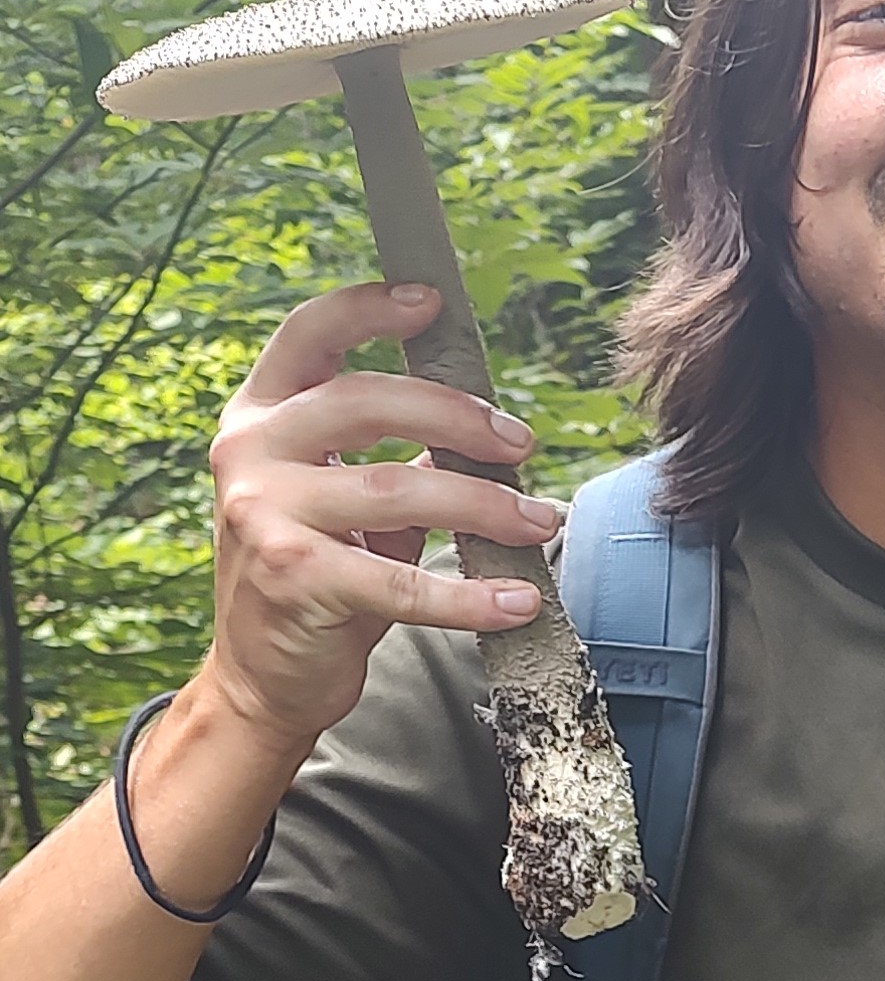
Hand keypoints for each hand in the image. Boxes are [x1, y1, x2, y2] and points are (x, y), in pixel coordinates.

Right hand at [204, 281, 560, 750]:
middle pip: (365, 402)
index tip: (432, 303)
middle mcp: (248, 453)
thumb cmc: (318, 575)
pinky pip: (402, 581)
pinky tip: (517, 600)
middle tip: (522, 443)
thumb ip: (393, 455)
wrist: (263, 677)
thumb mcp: (345, 500)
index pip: (309, 336)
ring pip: (397, 489)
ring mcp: (262, 513)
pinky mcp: (293, 578)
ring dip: (485, 505)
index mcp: (259, 416)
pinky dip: (470, 594)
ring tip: (540, 522)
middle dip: (458, 417)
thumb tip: (485, 426)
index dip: (369, 309)